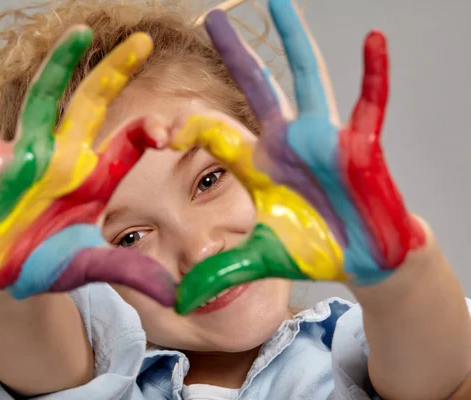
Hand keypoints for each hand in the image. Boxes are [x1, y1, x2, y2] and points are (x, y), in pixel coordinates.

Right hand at [0, 26, 175, 304]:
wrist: (2, 273)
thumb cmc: (46, 264)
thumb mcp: (89, 266)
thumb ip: (128, 272)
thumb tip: (176, 297)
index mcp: (94, 180)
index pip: (128, 144)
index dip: (149, 132)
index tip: (169, 132)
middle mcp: (64, 158)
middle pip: (93, 106)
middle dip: (115, 73)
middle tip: (142, 41)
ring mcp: (26, 155)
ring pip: (43, 101)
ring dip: (58, 67)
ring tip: (79, 33)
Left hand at [173, 0, 424, 313]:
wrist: (362, 258)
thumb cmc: (315, 249)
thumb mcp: (259, 259)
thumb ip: (220, 273)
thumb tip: (180, 301)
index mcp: (257, 163)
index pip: (214, 132)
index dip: (186, 128)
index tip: (159, 131)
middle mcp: (286, 142)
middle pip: (256, 87)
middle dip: (235, 52)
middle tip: (211, 16)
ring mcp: (322, 139)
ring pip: (305, 79)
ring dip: (294, 40)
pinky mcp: (358, 146)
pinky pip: (369, 104)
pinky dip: (373, 76)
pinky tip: (374, 41)